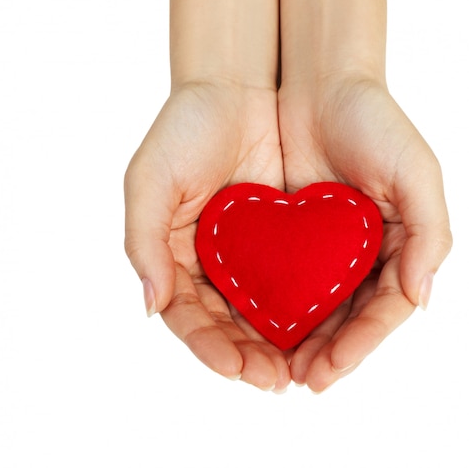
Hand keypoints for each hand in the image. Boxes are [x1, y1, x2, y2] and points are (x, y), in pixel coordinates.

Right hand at [124, 81, 290, 390]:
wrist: (239, 87)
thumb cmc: (186, 129)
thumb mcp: (151, 179)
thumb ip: (142, 241)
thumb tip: (150, 304)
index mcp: (180, 260)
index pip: (191, 319)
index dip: (210, 348)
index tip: (236, 369)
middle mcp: (218, 265)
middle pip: (233, 327)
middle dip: (252, 358)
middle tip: (277, 381)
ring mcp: (254, 255)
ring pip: (268, 313)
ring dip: (285, 345)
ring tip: (307, 370)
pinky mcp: (291, 239)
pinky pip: (301, 281)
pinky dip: (310, 308)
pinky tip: (325, 328)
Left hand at [278, 76, 451, 391]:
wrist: (319, 84)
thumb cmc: (375, 122)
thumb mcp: (416, 171)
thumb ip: (430, 234)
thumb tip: (421, 298)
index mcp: (395, 248)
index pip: (382, 310)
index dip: (358, 344)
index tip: (329, 370)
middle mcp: (360, 256)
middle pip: (345, 319)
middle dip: (324, 353)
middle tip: (297, 380)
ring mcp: (323, 249)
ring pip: (311, 309)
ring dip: (295, 342)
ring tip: (272, 370)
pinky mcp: (286, 237)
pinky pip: (278, 280)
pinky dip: (269, 307)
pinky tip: (254, 329)